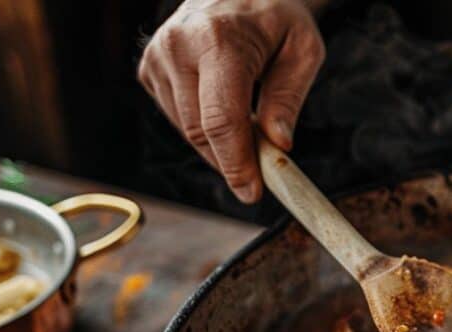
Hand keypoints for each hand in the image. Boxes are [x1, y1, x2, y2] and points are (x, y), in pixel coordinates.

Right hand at [139, 0, 325, 202]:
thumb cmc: (276, 18)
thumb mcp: (303, 50)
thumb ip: (288, 97)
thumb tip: (278, 144)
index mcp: (218, 39)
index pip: (221, 119)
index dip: (236, 163)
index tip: (252, 193)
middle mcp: (178, 46)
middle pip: (201, 132)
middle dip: (232, 161)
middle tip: (262, 172)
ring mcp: (158, 57)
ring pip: (187, 131)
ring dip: (220, 146)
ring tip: (250, 126)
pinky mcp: (148, 69)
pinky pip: (177, 119)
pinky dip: (203, 129)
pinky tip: (223, 109)